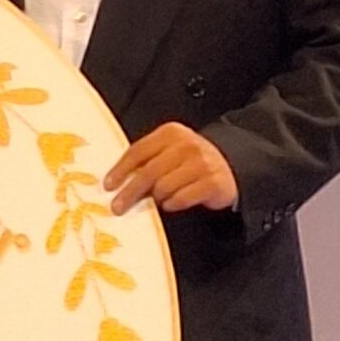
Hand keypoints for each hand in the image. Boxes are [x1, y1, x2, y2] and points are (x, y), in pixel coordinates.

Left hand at [104, 123, 238, 215]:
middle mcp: (186, 146)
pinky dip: (172, 204)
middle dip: (130, 192)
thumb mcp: (170, 150)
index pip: (138, 151)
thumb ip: (148, 159)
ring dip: (156, 198)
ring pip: (164, 187)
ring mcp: (201, 164)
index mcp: (170, 133)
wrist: (230, 164)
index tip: (109, 185)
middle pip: (148, 171)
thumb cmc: (191, 160)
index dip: (120, 170)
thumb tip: (119, 180)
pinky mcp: (212, 183)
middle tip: (118, 206)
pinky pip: (181, 198)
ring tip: (158, 199)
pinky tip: (171, 203)